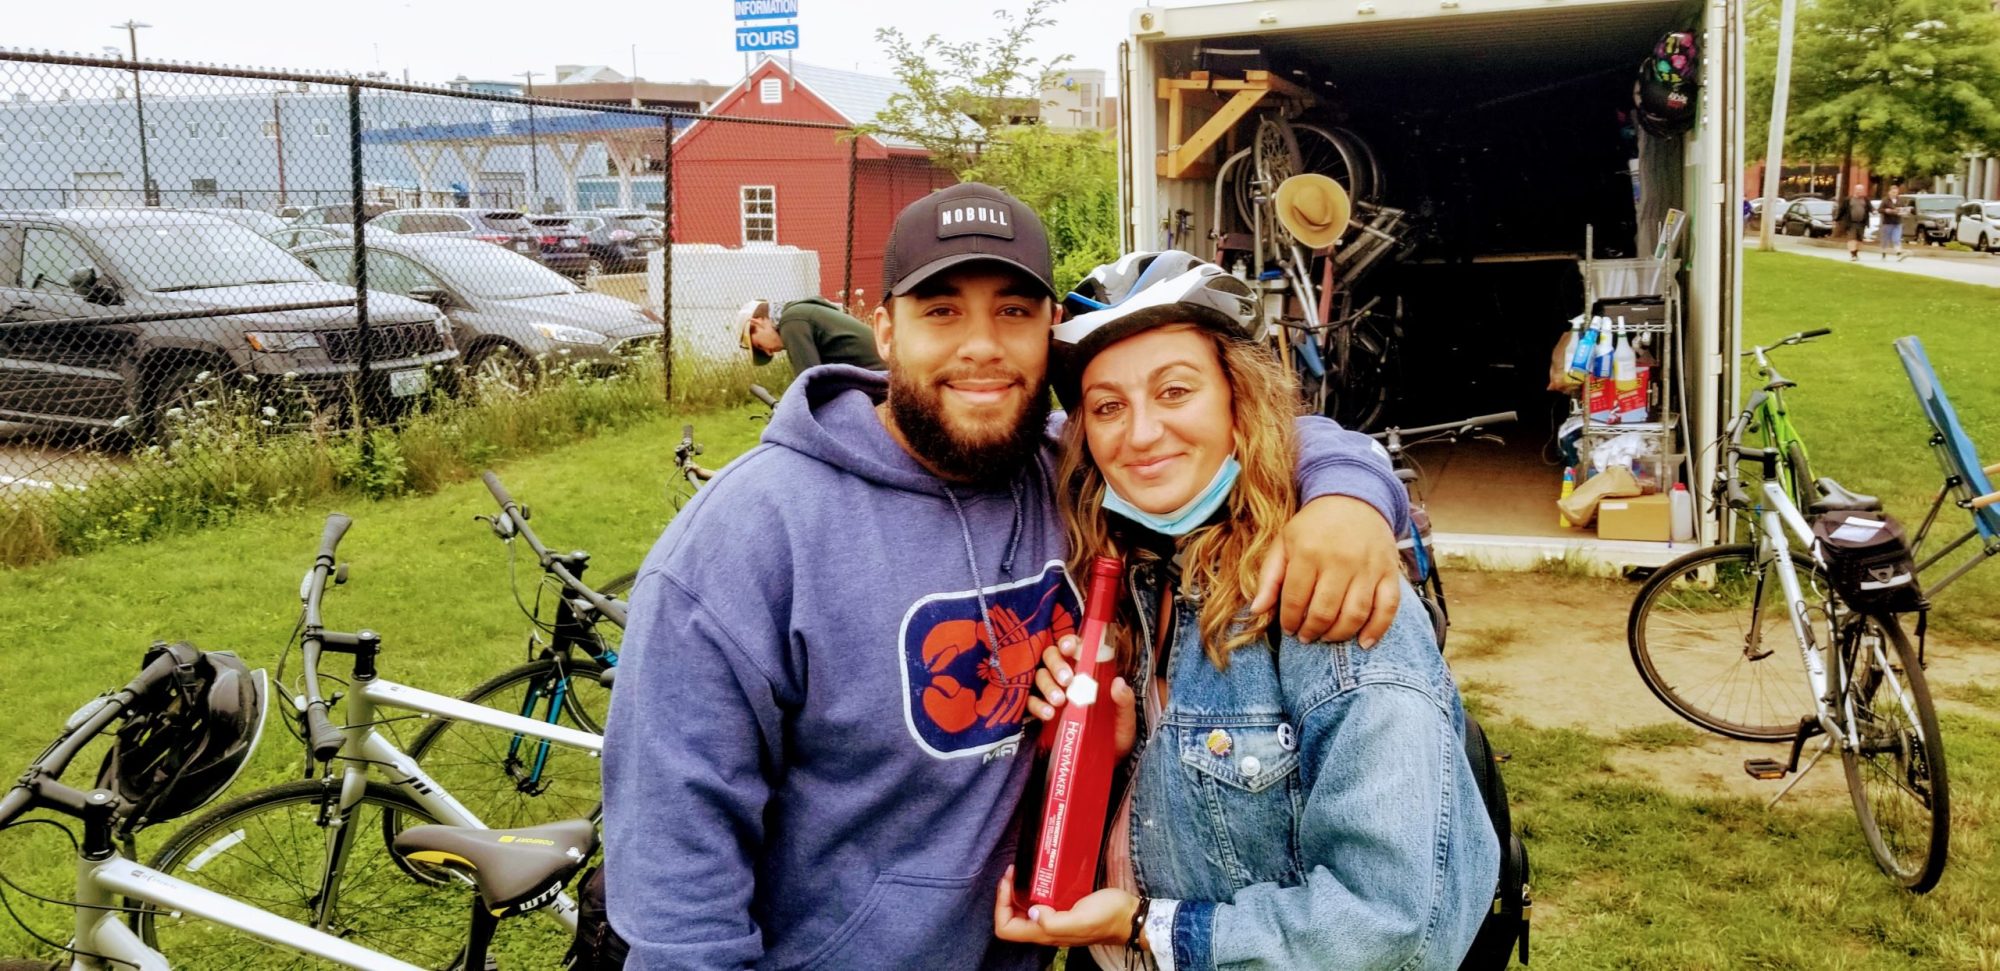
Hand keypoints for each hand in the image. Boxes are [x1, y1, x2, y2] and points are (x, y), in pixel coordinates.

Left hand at [993, 866, 1139, 948]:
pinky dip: (1034, 889)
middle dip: (1006, 894)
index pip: (1005, 928)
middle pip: (1011, 918)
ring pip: (1024, 909)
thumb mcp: (1081, 919)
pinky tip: (1041, 875)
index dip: (1000, 905)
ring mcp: (1054, 920)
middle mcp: (1046, 929)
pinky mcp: (1062, 909)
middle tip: (1014, 871)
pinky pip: (1039, 902)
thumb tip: (1033, 911)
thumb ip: (1054, 921)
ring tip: (1023, 870)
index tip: (1009, 881)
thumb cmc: (1108, 917)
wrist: (1130, 916)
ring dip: (1018, 890)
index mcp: (1045, 934)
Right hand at [1029, 636, 1136, 758]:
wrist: (1104, 762)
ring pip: (1039, 676)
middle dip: (1056, 664)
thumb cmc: (1116, 734)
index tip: (1069, 648)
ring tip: (1059, 701)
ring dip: (1047, 685)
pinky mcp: (1041, 713)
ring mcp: (1052, 694)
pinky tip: (1048, 714)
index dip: (1068, 642)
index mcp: (1088, 672)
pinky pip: (1030, 702)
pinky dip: (1036, 705)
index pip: (1073, 648)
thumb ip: (1124, 702)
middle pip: (1050, 657)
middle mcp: (1067, 679)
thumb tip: (1118, 683)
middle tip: (1067, 680)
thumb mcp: (1126, 719)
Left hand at [1252, 495, 1401, 646]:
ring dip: (1338, 634)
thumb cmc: (1314, 525)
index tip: (1289, 629)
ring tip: (1327, 637)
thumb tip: (1256, 610)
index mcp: (1308, 552)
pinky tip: (1363, 643)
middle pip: (1324, 611)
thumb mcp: (1284, 542)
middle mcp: (1340, 561)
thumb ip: (1269, 577)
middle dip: (1312, 631)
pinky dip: (1377, 629)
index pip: (1295, 600)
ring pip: (1355, 614)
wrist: (1354, 498)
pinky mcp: (1389, 572)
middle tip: (1306, 637)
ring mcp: (1368, 568)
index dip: (1289, 621)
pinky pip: (1388, 608)